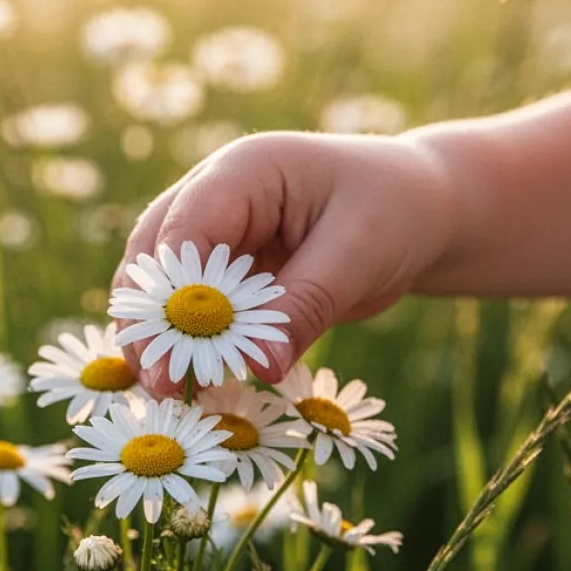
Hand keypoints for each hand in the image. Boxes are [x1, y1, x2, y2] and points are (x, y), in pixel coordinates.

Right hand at [112, 130, 454, 395]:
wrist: (419, 210)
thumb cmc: (394, 211)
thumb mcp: (359, 254)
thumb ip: (305, 306)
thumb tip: (258, 368)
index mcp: (242, 171)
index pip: (184, 232)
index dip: (170, 300)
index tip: (168, 365)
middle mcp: (213, 198)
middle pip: (153, 262)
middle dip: (151, 326)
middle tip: (160, 390)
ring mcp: (214, 237)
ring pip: (162, 290)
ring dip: (161, 342)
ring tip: (171, 399)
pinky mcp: (225, 274)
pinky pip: (193, 313)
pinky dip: (190, 349)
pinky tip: (195, 391)